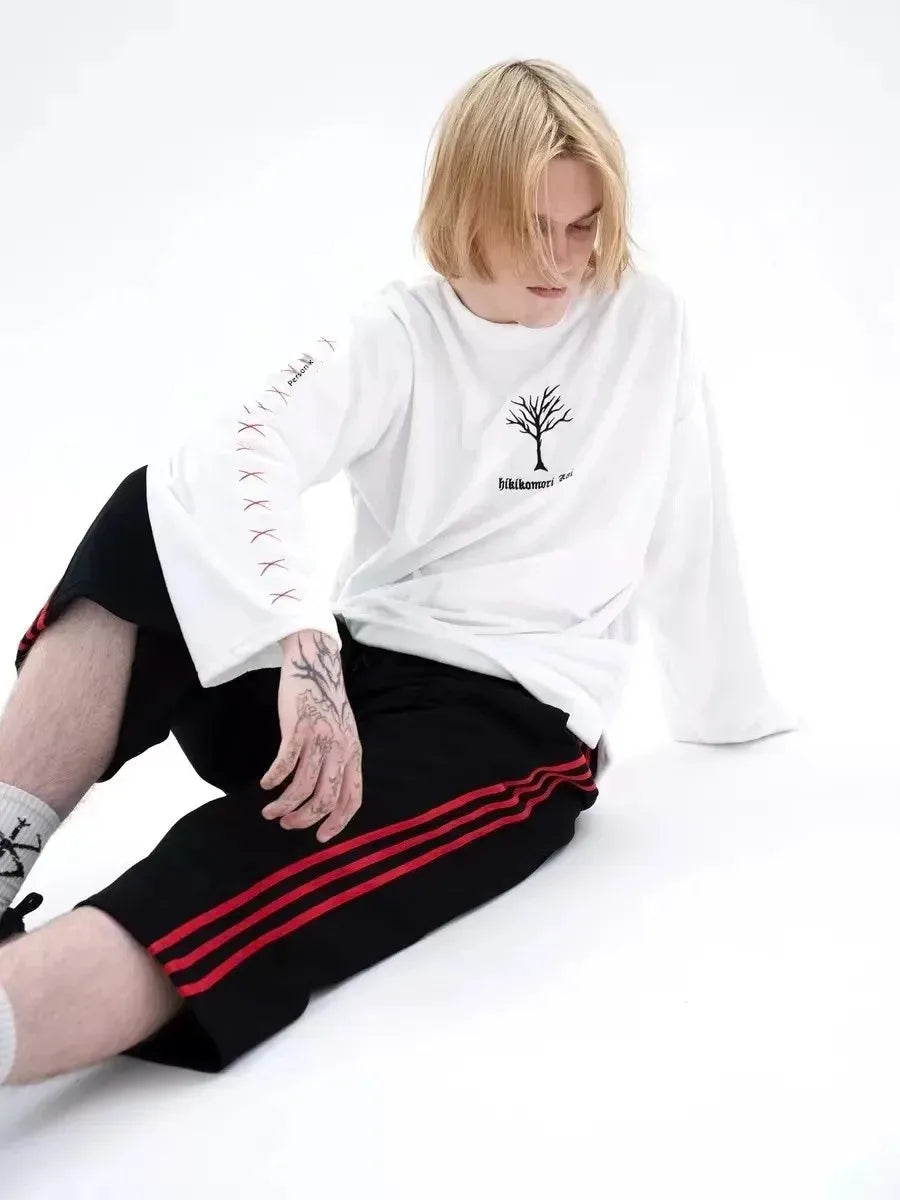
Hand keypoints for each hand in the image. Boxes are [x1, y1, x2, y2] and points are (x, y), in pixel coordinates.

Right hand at [260, 629, 362, 841]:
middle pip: (325, 798)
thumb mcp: (343, 733)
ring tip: (269, 811)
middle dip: (304, 819)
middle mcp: (340, 749)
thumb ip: (340, 760)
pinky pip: (285, 763)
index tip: (320, 838)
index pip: (352, 798)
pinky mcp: (298, 728)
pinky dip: (274, 779)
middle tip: (286, 824)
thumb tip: (327, 795)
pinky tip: (266, 784)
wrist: (316, 665)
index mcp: (354, 753)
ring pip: (302, 786)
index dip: (338, 822)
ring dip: (284, 805)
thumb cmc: (326, 704)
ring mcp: (319, 738)